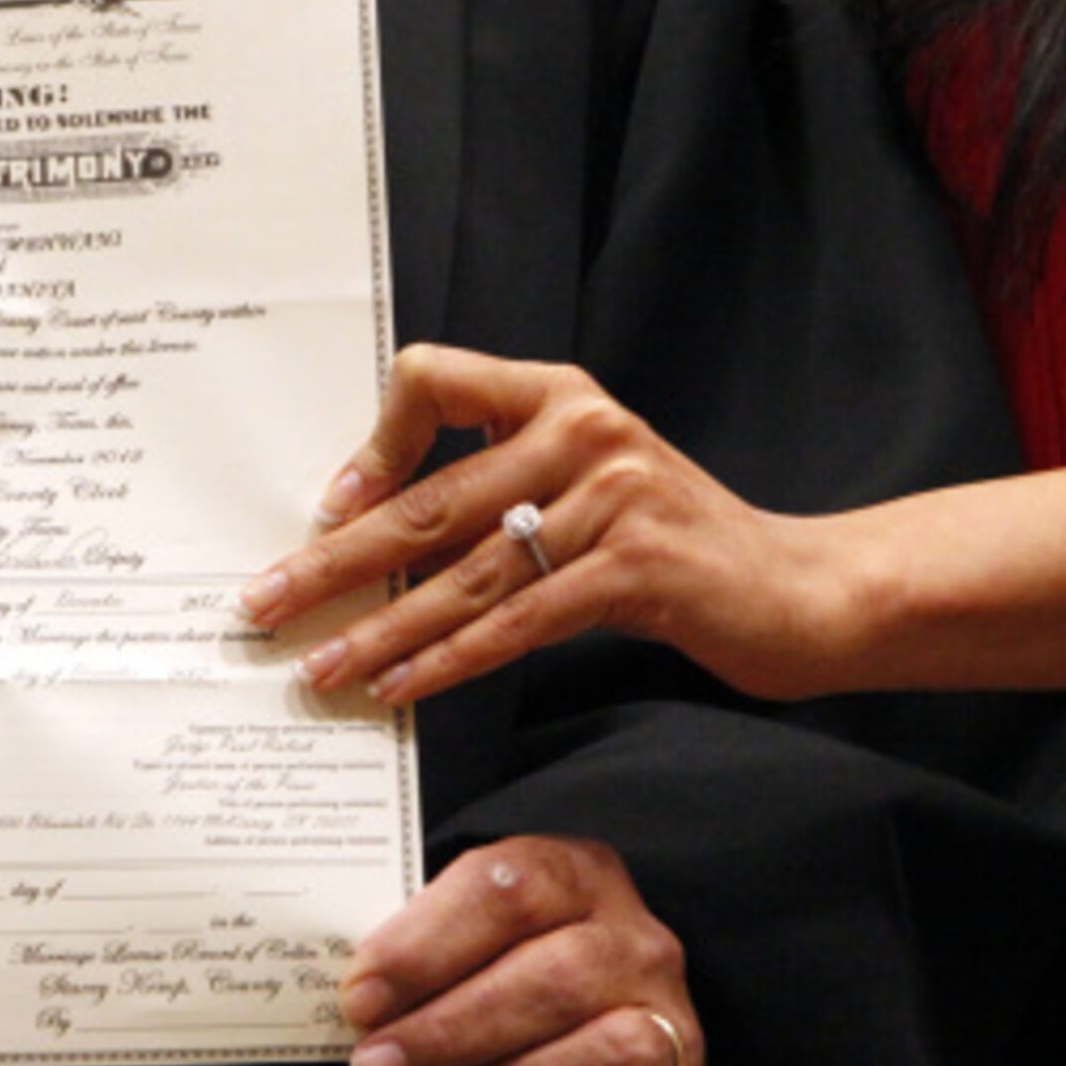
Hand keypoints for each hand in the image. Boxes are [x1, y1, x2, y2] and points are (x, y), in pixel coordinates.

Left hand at [246, 345, 850, 705]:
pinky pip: (517, 622)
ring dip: (380, 629)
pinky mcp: (637, 567)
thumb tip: (368, 535)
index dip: (372, 442)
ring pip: (464, 573)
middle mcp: (582, 430)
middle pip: (427, 499)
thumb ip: (499, 488)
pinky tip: (400, 686)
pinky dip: (449, 659)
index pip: (431, 379)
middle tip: (265, 603)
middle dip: (335, 562)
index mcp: (558, 395)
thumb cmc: (674, 544)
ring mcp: (614, 496)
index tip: (332, 508)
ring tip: (320, 667)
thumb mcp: (587, 485)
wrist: (800, 590)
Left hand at [342, 836, 709, 1065]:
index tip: (361, 998)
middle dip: (450, 1034)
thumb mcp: (449, 942)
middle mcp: (637, 946)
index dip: (427, 946)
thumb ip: (411, 957)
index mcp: (575, 876)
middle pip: (555, 980)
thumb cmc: (484, 980)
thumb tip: (359, 1002)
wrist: (565, 1044)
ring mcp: (674, 1033)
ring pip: (608, 1059)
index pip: (508, 892)